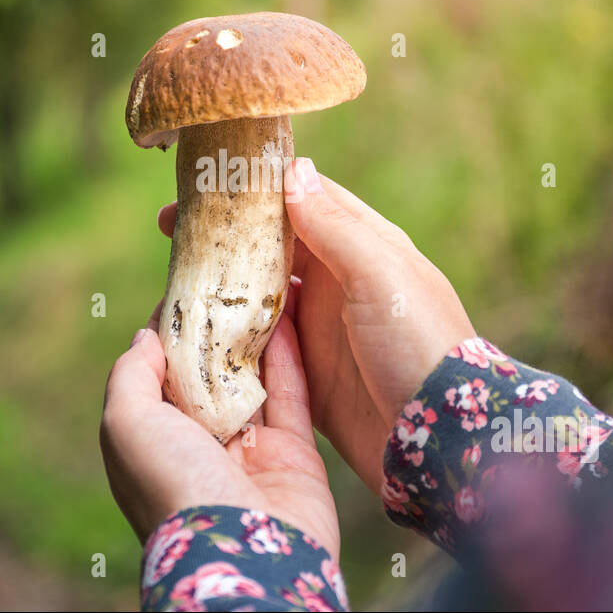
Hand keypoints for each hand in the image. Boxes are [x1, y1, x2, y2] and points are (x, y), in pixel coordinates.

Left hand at [100, 308, 340, 556]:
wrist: (246, 552)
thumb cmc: (173, 488)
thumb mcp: (125, 426)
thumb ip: (130, 375)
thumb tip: (147, 334)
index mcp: (152, 443)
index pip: (156, 377)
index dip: (167, 332)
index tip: (183, 288)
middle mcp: (199, 447)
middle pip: (207, 377)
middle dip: (216, 331)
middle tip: (228, 280)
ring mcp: (249, 452)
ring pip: (252, 382)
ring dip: (256, 338)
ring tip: (262, 288)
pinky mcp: (294, 454)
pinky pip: (292, 396)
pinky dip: (291, 357)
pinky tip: (289, 316)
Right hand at [158, 157, 473, 496]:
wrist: (445, 439)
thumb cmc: (421, 345)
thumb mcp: (380, 276)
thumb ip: (336, 227)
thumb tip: (292, 173)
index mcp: (362, 247)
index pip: (301, 199)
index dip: (253, 187)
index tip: (204, 183)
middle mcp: (338, 283)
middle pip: (271, 247)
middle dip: (224, 237)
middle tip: (167, 228)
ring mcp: (322, 331)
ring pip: (258, 298)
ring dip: (220, 289)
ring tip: (172, 280)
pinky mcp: (309, 377)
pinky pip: (259, 351)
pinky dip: (230, 341)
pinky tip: (193, 336)